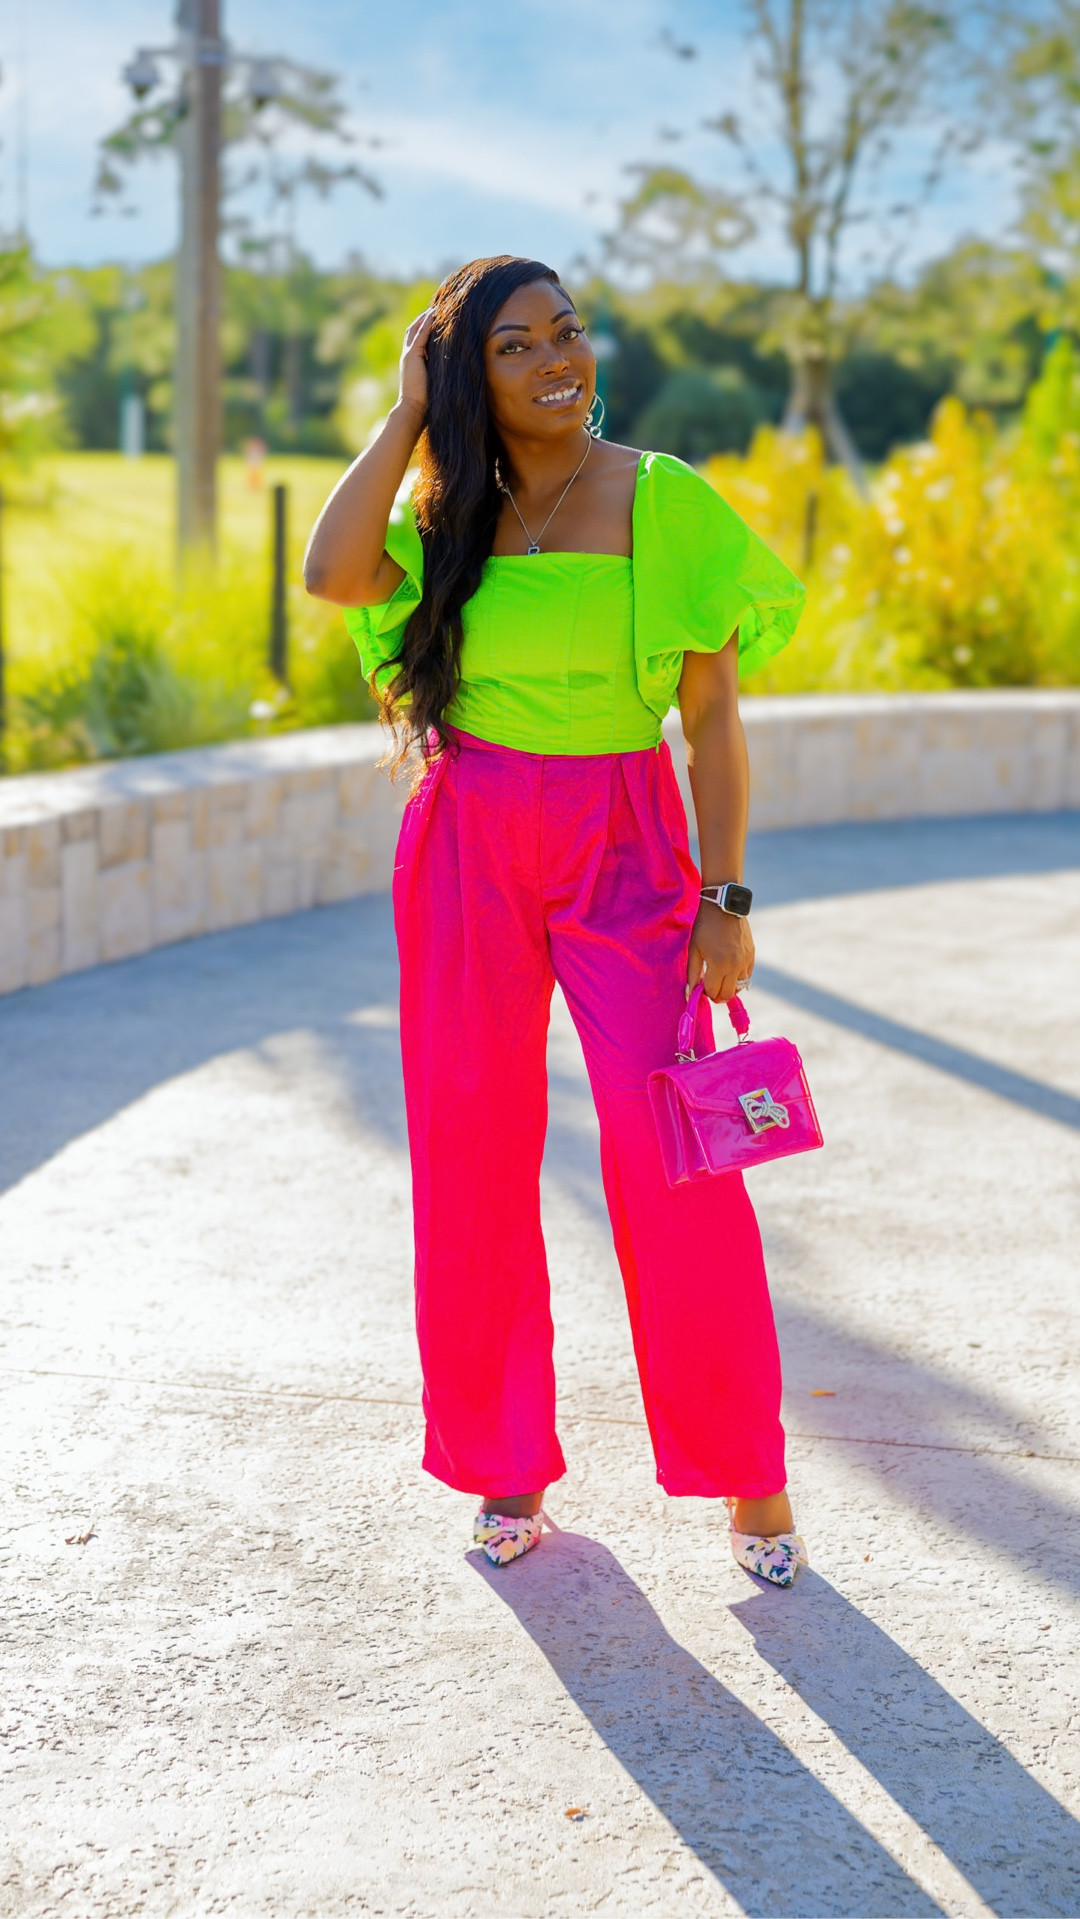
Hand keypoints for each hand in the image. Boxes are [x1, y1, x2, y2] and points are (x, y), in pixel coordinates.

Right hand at [398, 307, 434, 422]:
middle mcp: (408, 356)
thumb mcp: (434, 382)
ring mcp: (408, 355)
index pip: (418, 338)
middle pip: (414, 329)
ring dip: (426, 317)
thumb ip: (439, 372)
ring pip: (416, 329)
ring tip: (437, 307)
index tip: (438, 318)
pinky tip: (434, 316)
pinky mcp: (411, 356)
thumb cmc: (426, 402)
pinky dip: (426, 325)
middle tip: (438, 307)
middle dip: (424, 318)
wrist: (414, 410)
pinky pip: (420, 336)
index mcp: (412, 361)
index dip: (426, 326)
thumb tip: (454, 370)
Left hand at [686, 902, 753, 1002]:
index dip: (705, 992)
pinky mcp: (752, 955)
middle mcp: (735, 965)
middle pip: (728, 994)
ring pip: (740, 987)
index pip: (713, 992)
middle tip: (709, 986)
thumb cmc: (705, 926)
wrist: (725, 906)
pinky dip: (738, 979)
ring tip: (719, 978)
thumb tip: (690, 994)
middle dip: (717, 995)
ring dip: (729, 987)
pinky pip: (747, 976)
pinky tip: (729, 971)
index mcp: (719, 964)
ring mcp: (746, 960)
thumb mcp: (694, 949)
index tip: (700, 985)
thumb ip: (692, 973)